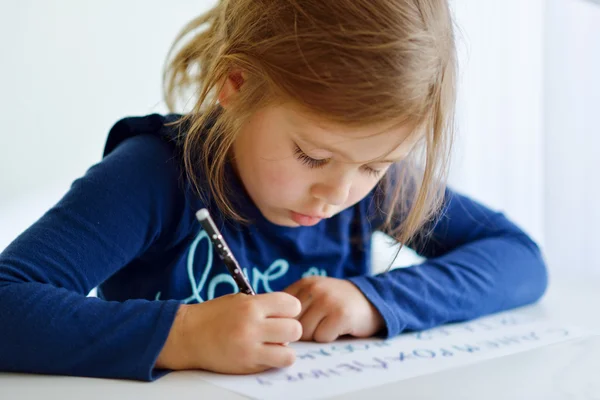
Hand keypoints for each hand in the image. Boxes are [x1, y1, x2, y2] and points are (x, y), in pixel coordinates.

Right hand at [156, 292, 302, 373]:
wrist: (188, 336)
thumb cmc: (215, 315)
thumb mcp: (239, 300)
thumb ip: (264, 305)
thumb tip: (289, 313)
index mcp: (252, 305)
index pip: (291, 305)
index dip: (290, 309)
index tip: (283, 313)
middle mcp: (253, 326)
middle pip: (295, 329)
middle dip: (290, 329)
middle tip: (279, 330)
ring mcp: (250, 348)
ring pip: (289, 353)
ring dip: (285, 349)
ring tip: (273, 344)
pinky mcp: (246, 365)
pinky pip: (275, 364)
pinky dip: (274, 360)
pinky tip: (263, 353)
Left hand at [283, 276, 384, 342]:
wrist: (373, 301)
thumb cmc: (339, 304)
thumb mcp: (315, 295)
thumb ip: (294, 305)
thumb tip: (268, 325)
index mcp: (304, 283)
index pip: (279, 310)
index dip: (285, 324)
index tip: (295, 327)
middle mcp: (314, 288)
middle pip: (290, 323)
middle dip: (300, 332)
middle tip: (316, 328)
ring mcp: (328, 300)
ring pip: (305, 332)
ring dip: (315, 336)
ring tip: (327, 327)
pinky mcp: (341, 314)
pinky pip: (322, 337)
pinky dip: (329, 338)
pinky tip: (339, 329)